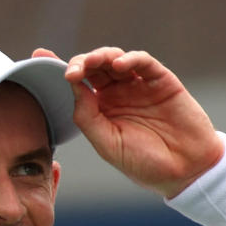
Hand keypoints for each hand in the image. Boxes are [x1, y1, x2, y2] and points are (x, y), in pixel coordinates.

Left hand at [33, 47, 224, 198]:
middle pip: (94, 66)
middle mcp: (118, 93)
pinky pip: (143, 62)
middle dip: (81, 63)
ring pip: (115, 59)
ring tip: (93, 63)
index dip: (59, 66)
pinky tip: (120, 65)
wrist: (186, 171)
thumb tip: (72, 86)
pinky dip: (130, 58)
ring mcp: (139, 85)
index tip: (39, 54)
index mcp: (101, 109)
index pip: (77, 83)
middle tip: (74, 71)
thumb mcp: (108, 144)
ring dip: (101, 56)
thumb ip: (87, 117)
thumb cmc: (145, 163)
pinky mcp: (161, 80)